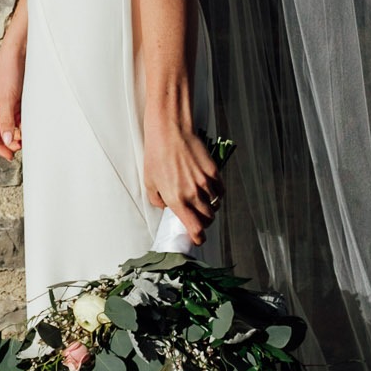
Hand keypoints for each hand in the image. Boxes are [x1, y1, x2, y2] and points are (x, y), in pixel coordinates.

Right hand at [0, 53, 24, 160]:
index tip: (11, 156)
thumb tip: (7, 142)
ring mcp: (5, 104)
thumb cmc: (9, 72)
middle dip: (9, 141)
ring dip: (17, 133)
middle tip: (22, 146)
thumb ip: (7, 122)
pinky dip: (22, 124)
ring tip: (27, 137)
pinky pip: (17, 118)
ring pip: (9, 126)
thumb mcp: (8, 100)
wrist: (18, 52)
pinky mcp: (15, 100)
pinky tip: (29, 126)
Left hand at [142, 123, 219, 244]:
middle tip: (197, 217)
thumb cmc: (157, 155)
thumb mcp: (149, 181)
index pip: (195, 229)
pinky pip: (220, 191)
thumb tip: (166, 207)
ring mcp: (206, 183)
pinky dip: (217, 194)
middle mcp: (194, 195)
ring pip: (216, 206)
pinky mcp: (214, 172)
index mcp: (177, 200)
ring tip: (201, 201)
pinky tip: (208, 189)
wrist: (170, 131)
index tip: (197, 238)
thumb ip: (158, 200)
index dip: (198, 238)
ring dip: (210, 207)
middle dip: (203, 222)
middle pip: (208, 220)